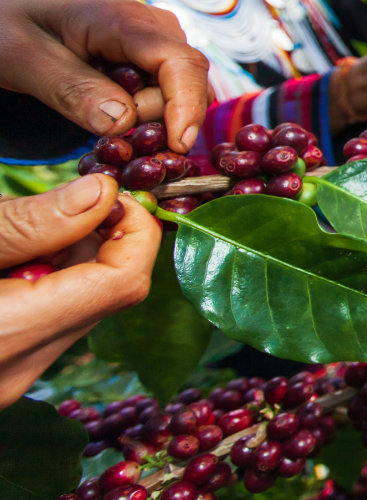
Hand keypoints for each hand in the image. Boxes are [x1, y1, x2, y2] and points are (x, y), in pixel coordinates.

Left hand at [0, 0, 209, 152]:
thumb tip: (123, 122)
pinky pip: (167, 97)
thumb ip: (72, 90)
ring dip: (149, 120)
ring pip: (179, 96)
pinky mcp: (154, 60)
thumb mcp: (24, 59)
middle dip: (152, 119)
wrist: (11, 18)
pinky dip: (146, 117)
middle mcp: (153, 28)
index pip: (181, 63)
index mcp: (123, 19)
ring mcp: (158, 44)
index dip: (187, 107)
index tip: (177, 146)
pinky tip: (108, 111)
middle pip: (183, 86)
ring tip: (97, 111)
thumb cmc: (10, 28)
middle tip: (99, 124)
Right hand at [0, 175, 160, 409]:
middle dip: (106, 239)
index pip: (125, 283)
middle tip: (74, 198)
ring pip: (81, 306)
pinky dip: (49, 280)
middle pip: (110, 295)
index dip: (136, 230)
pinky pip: (51, 319)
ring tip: (32, 225)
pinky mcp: (3, 370)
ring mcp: (13, 377)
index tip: (113, 194)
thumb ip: (31, 223)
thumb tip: (103, 194)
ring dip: (73, 257)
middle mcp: (21, 370)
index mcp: (13, 335)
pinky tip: (15, 256)